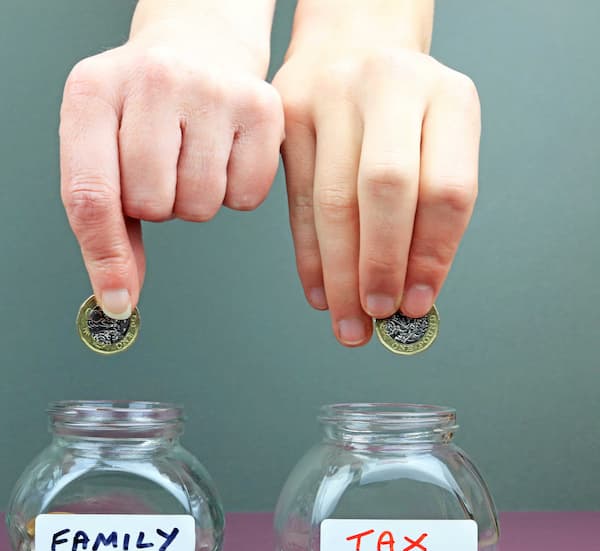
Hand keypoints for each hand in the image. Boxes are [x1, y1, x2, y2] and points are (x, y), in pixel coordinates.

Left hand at [60, 33, 283, 318]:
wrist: (197, 41)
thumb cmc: (140, 106)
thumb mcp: (100, 145)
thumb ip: (103, 224)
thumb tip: (119, 298)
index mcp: (92, 92)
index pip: (90, 193)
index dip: (103, 255)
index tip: (116, 299)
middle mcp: (152, 79)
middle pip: (150, 205)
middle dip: (153, 205)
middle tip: (157, 167)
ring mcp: (211, 88)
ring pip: (199, 206)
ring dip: (192, 200)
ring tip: (188, 156)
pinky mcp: (262, 104)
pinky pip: (247, 197)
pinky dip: (234, 191)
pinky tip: (221, 152)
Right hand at [273, 47, 479, 345]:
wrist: (349, 46)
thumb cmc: (400, 109)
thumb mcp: (436, 138)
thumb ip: (430, 209)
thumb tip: (412, 296)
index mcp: (448, 95)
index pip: (446, 189)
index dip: (432, 254)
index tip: (418, 302)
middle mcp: (390, 87)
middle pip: (385, 190)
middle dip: (379, 264)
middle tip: (376, 314)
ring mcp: (331, 96)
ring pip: (333, 201)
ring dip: (340, 272)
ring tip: (348, 319)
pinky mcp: (286, 114)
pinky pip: (297, 200)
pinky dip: (309, 254)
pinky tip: (319, 290)